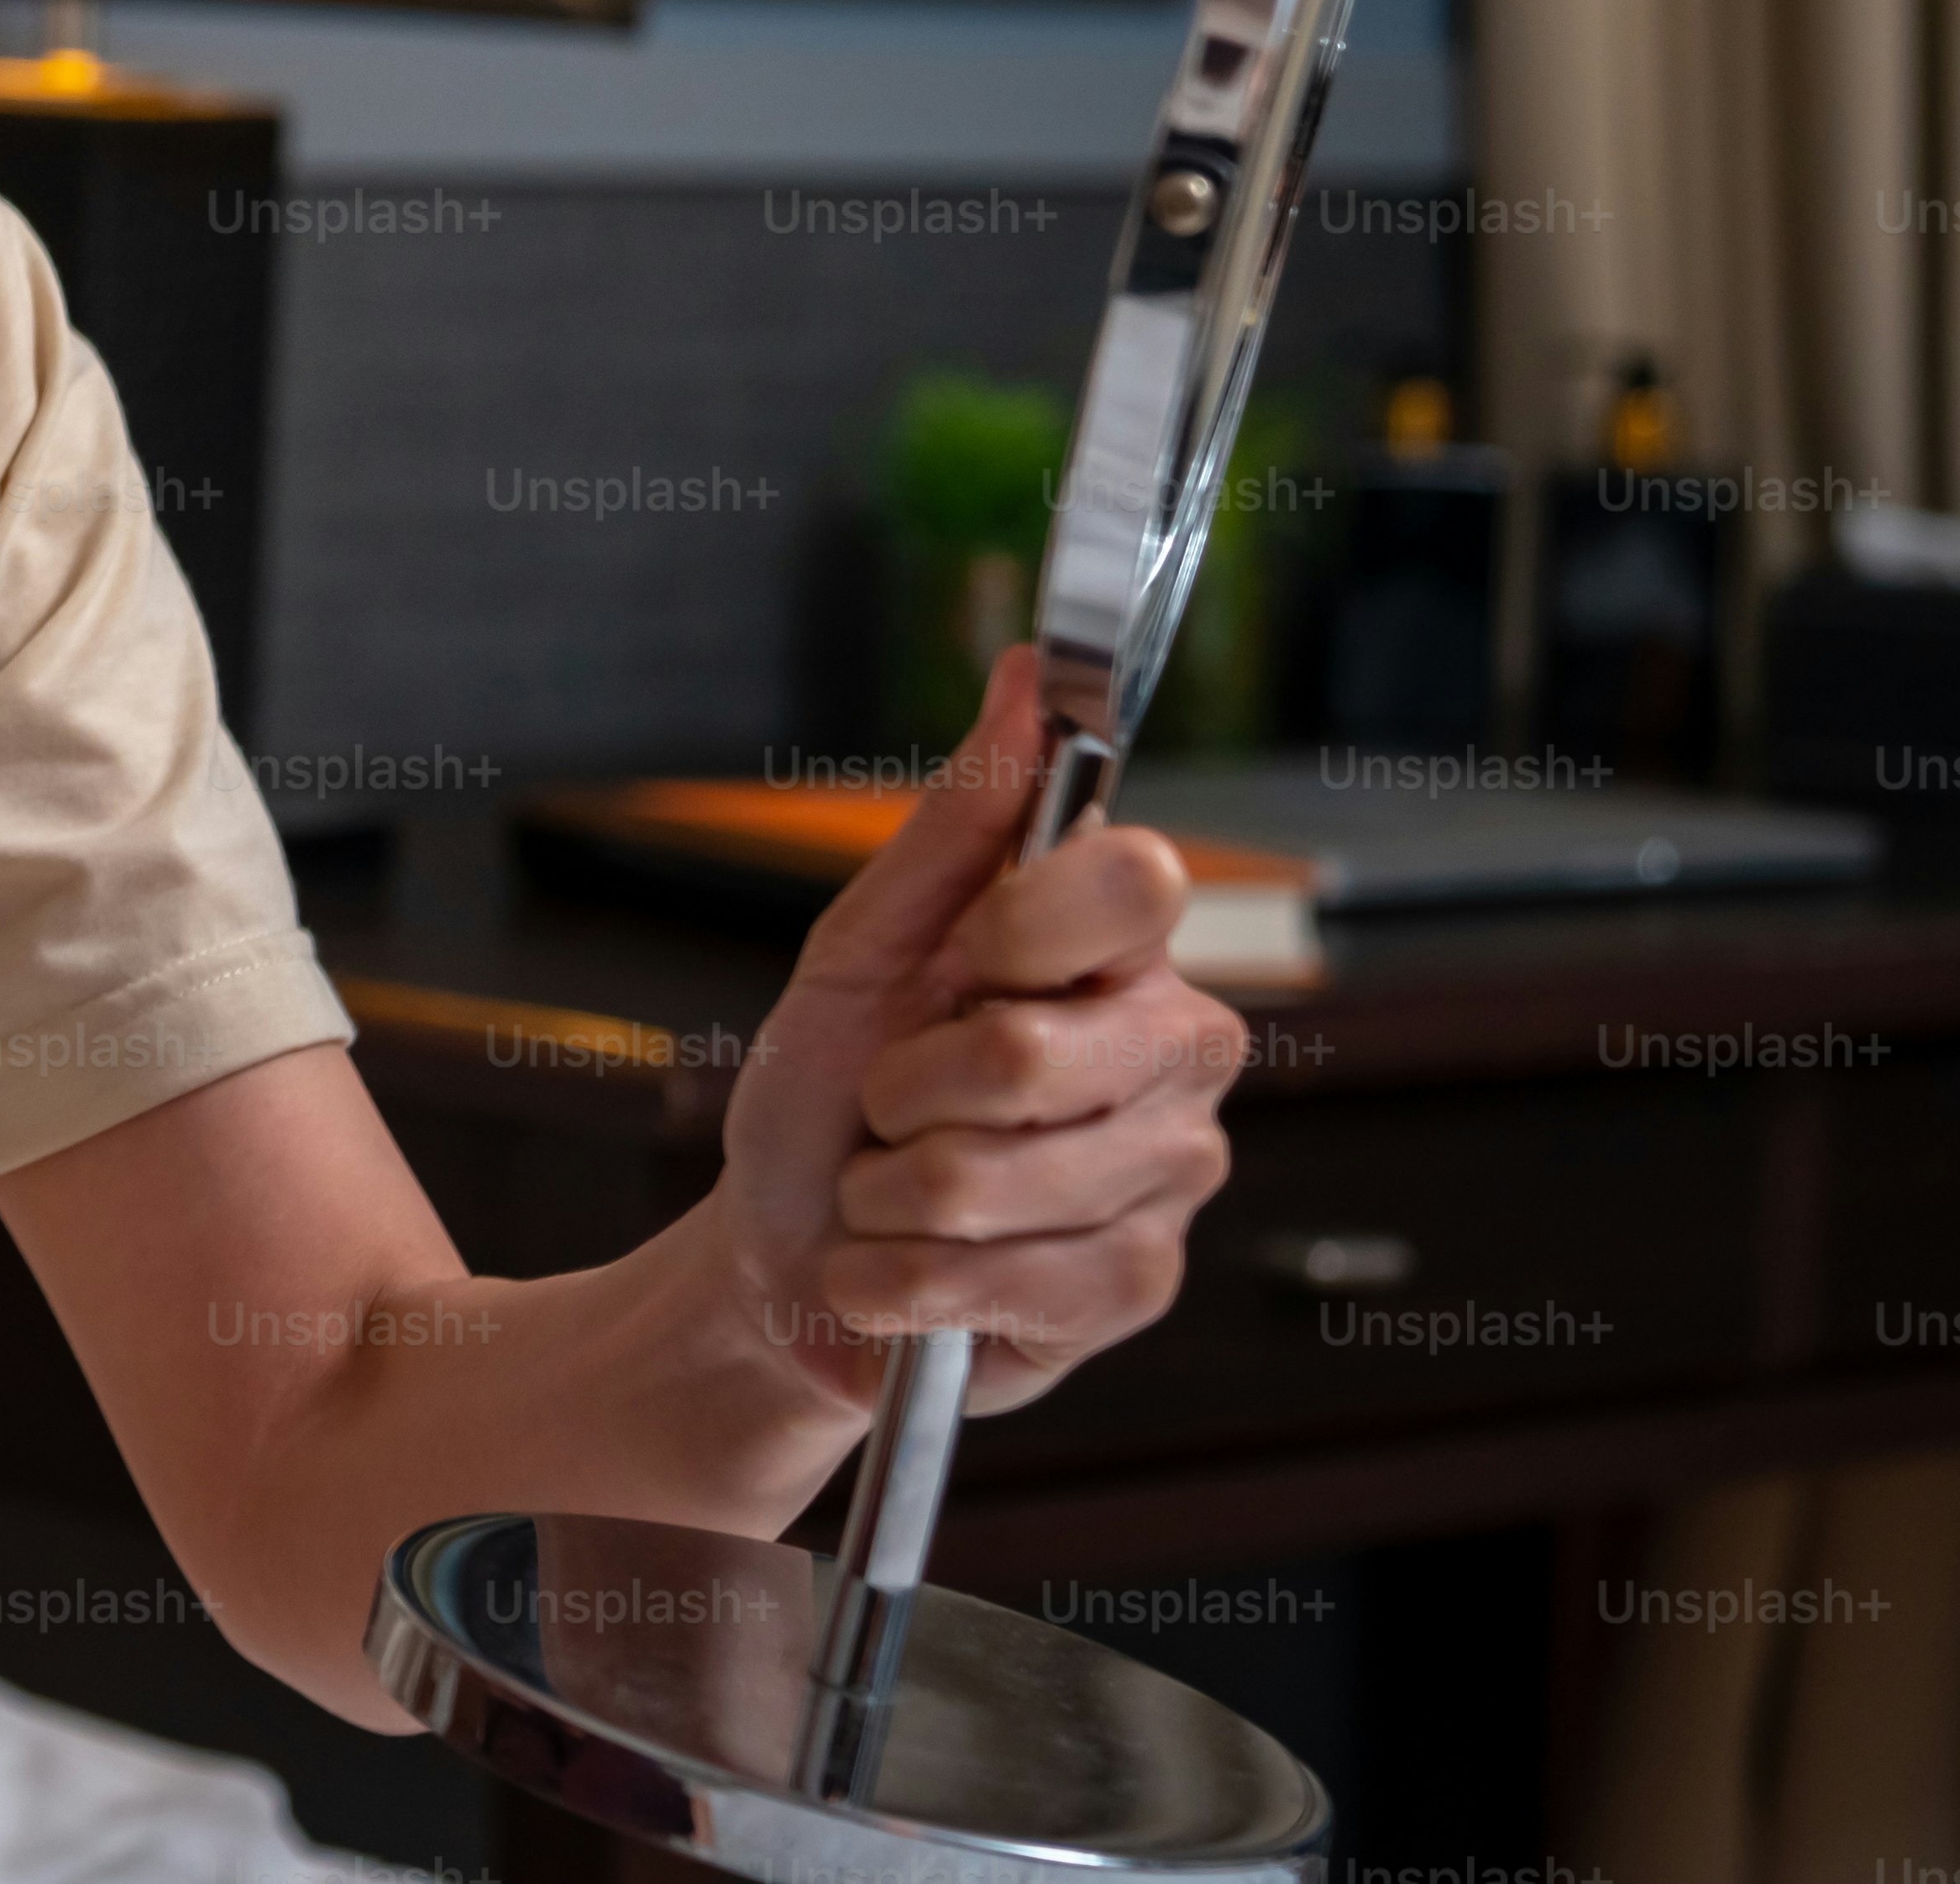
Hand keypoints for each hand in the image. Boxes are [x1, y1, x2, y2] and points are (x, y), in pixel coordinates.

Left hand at [711, 642, 1245, 1416]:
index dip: (1018, 927)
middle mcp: (1176, 1049)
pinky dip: (900, 1278)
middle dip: (908, 1087)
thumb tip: (1030, 674)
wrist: (784, 1255)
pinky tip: (908, 1271)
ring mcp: (1172, 1173)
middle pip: (1036, 1049)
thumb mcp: (858, 949)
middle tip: (893, 1104)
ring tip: (897, 1191)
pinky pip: (995, 1276)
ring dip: (891, 1192)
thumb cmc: (826, 1093)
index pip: (1135, 880)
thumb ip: (957, 820)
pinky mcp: (1142, 1285)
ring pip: (996, 1175)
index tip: (959, 961)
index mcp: (1118, 946)